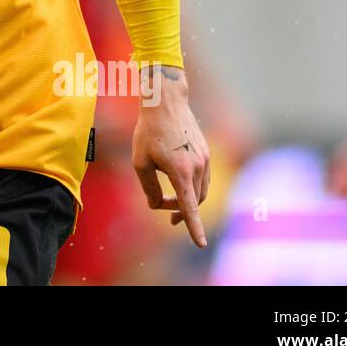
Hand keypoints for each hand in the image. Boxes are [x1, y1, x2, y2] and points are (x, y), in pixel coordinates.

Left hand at [131, 65, 211, 247]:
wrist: (166, 102)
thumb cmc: (148, 130)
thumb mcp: (140, 161)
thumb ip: (149, 187)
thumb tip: (158, 205)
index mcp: (181, 171)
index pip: (189, 206)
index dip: (194, 227)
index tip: (201, 244)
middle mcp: (198, 167)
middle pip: (194, 200)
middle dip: (183, 212)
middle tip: (169, 217)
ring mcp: (205, 159)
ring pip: (200, 190)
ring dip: (189, 200)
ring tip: (171, 203)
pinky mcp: (206, 153)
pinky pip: (202, 178)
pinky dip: (193, 187)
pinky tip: (180, 184)